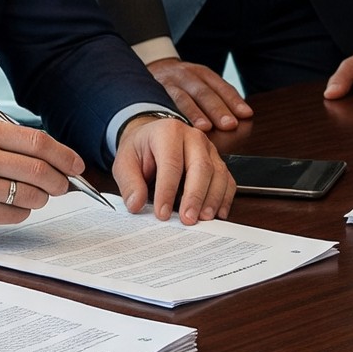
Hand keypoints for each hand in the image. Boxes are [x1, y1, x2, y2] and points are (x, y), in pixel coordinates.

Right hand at [0, 119, 83, 232]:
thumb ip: (16, 144)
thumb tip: (61, 161)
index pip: (38, 141)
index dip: (64, 155)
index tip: (76, 165)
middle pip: (39, 170)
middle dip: (60, 181)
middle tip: (63, 185)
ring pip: (32, 195)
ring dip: (42, 198)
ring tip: (34, 194)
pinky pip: (17, 214)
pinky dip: (23, 211)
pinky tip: (10, 204)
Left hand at [112, 112, 235, 221]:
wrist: (151, 139)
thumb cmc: (140, 151)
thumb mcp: (124, 162)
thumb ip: (130, 183)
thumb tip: (136, 204)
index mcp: (168, 132)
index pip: (171, 163)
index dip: (167, 190)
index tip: (162, 213)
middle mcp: (193, 137)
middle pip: (201, 166)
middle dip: (195, 196)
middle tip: (188, 219)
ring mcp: (209, 149)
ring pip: (218, 174)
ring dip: (212, 199)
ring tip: (203, 219)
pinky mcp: (218, 162)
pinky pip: (228, 180)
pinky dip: (225, 199)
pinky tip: (217, 214)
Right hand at [147, 57, 251, 130]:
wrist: (148, 71)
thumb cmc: (182, 87)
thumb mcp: (200, 85)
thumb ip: (219, 100)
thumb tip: (243, 121)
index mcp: (202, 73)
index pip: (221, 86)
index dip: (234, 100)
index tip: (246, 114)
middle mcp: (185, 75)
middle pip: (204, 92)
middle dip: (217, 109)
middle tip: (230, 125)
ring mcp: (167, 83)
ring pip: (183, 98)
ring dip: (195, 114)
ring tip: (205, 128)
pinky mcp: (152, 93)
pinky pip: (163, 104)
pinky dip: (173, 116)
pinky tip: (179, 127)